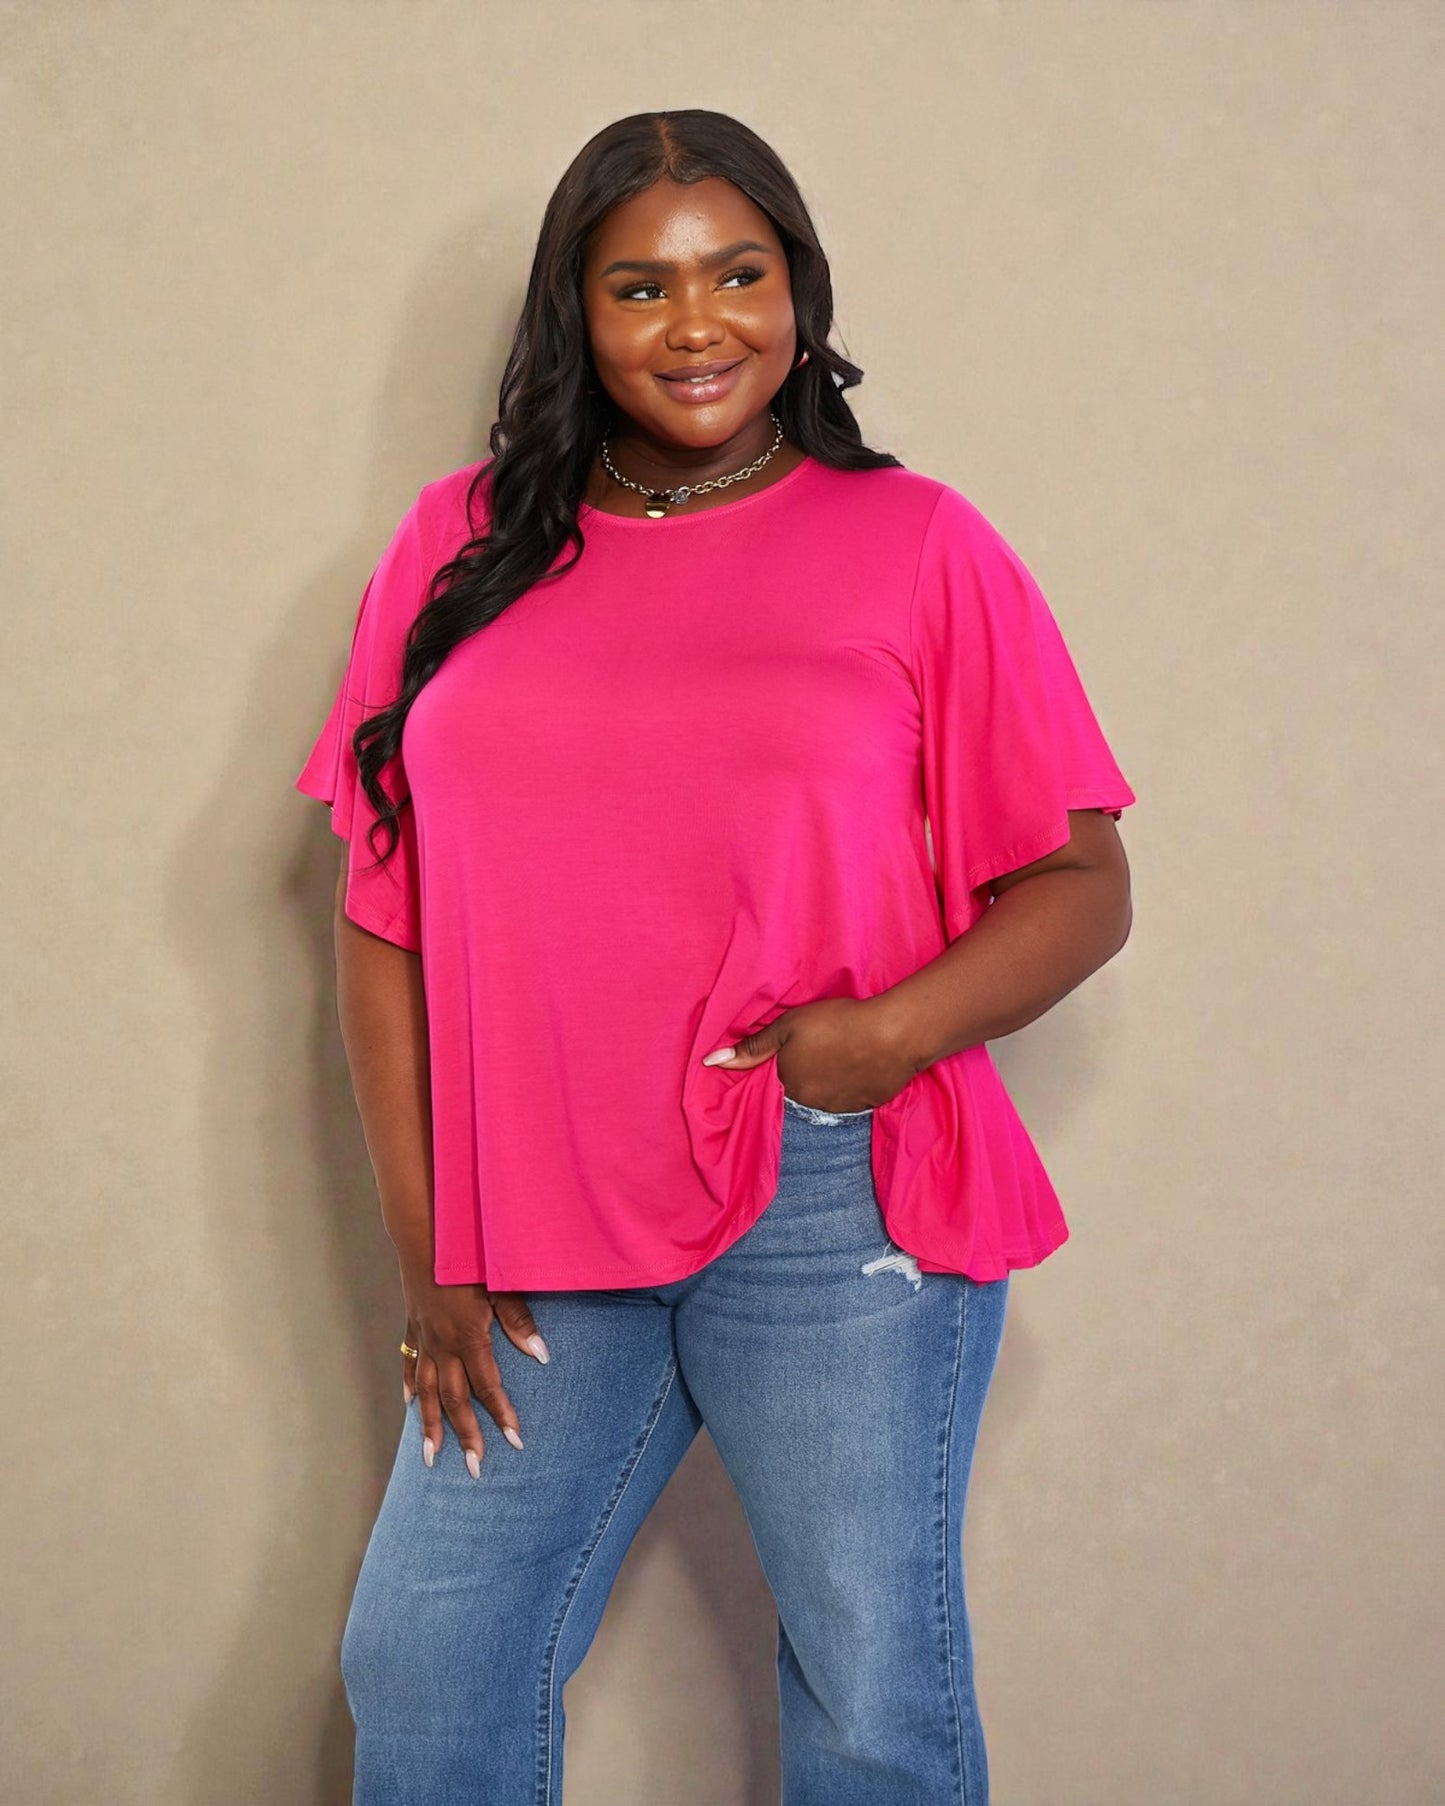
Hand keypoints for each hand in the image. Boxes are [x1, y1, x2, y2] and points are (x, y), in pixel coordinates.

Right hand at [399, 1269, 550, 1478]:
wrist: (425, 1236)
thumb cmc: (468, 1258)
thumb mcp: (499, 1286)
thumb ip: (519, 1321)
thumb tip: (542, 1354)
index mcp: (469, 1337)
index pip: (488, 1386)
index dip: (502, 1414)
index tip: (515, 1441)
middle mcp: (443, 1346)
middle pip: (455, 1399)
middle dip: (466, 1436)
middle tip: (475, 1469)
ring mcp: (424, 1338)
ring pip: (426, 1391)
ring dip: (430, 1425)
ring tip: (431, 1457)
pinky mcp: (413, 1327)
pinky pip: (409, 1363)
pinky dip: (409, 1386)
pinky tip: (409, 1405)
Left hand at [700, 995, 917, 1112]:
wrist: (892, 1035)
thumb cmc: (836, 1024)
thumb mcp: (788, 1027)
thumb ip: (752, 1048)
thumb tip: (710, 1062)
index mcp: (788, 1085)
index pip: (777, 1083)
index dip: (788, 1064)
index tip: (801, 1051)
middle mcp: (810, 1104)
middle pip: (802, 1091)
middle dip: (808, 1074)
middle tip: (825, 1047)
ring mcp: (840, 1108)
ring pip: (827, 1096)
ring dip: (831, 1081)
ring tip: (844, 1053)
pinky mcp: (867, 1105)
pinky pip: (853, 1098)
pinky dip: (853, 1084)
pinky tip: (862, 1063)